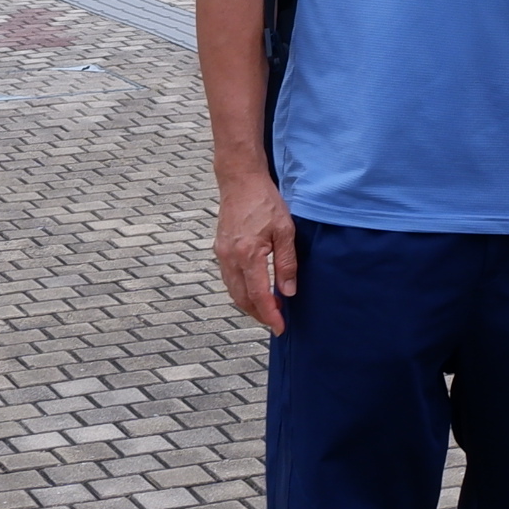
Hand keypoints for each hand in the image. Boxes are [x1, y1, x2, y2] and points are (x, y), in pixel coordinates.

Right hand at [216, 174, 298, 333]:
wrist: (240, 181)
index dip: (270, 315)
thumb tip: (288, 292)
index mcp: (248, 255)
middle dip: (259, 314)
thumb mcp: (285, 231)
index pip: (259, 296)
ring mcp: (222, 254)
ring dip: (250, 304)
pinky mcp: (220, 249)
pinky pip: (229, 279)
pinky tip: (255, 289)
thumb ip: (287, 263)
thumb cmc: (264, 201)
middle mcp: (230, 258)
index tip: (280, 328)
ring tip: (270, 307)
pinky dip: (241, 290)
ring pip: (233, 291)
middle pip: (242, 299)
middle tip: (277, 321)